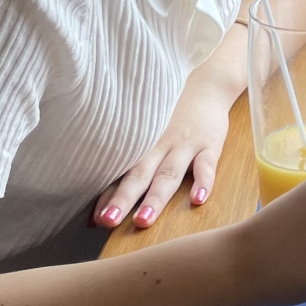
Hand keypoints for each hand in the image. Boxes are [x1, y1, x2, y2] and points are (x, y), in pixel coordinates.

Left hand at [95, 72, 236, 229]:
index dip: (107, 197)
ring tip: (143, 220)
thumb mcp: (150, 133)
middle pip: (139, 175)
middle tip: (109, 221)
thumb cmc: (173, 115)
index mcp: (143, 146)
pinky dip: (203, 181)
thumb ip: (131, 165)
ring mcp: (185, 145)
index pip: (120, 174)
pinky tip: (198, 200)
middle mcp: (160, 146)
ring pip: (168, 174)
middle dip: (123, 199)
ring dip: (155, 198)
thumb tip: (101, 204)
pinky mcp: (210, 143)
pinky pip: (207, 164)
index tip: (95, 220)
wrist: (207, 84)